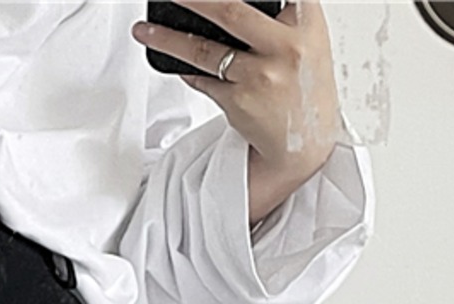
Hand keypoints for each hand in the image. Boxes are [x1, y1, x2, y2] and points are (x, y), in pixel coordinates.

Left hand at [131, 0, 343, 181]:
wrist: (306, 141)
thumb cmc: (303, 85)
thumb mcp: (309, 38)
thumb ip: (281, 15)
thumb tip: (222, 6)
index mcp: (306, 20)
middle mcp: (286, 45)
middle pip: (230, 10)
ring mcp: (260, 75)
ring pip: (203, 49)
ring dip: (167, 39)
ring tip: (144, 30)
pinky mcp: (239, 102)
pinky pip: (202, 80)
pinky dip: (186, 71)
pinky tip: (175, 64)